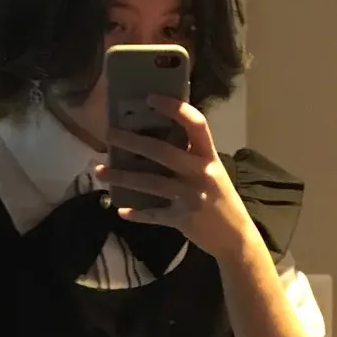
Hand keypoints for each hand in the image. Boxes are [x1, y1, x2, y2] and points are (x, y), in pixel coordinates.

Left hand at [93, 94, 262, 263]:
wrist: (235, 237)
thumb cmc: (221, 199)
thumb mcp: (213, 172)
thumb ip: (192, 157)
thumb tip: (159, 139)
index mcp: (209, 157)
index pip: (195, 124)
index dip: (174, 108)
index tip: (150, 98)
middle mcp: (200, 173)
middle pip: (161, 152)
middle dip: (131, 142)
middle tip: (108, 134)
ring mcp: (191, 197)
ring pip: (150, 183)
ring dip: (122, 176)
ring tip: (100, 170)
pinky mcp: (182, 219)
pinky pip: (153, 214)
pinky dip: (136, 214)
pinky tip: (121, 211)